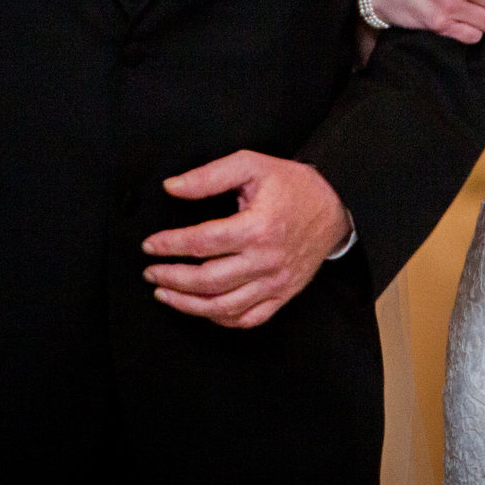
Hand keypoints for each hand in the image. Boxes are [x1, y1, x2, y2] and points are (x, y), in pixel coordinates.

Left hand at [142, 152, 350, 328]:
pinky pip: (248, 319)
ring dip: (187, 304)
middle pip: (208, 280)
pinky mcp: (283, 295)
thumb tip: (172, 187)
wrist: (335, 206)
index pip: (202, 242)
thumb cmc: (292, 184)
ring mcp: (275, 282)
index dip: (170, 245)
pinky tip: (201, 308)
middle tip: (150, 271)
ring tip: (164, 293)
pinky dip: (220, 319)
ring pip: (223, 306)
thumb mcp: (251, 165)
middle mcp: (266, 260)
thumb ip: (209, 176)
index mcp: (258, 227)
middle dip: (172, 277)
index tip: (150, 245)